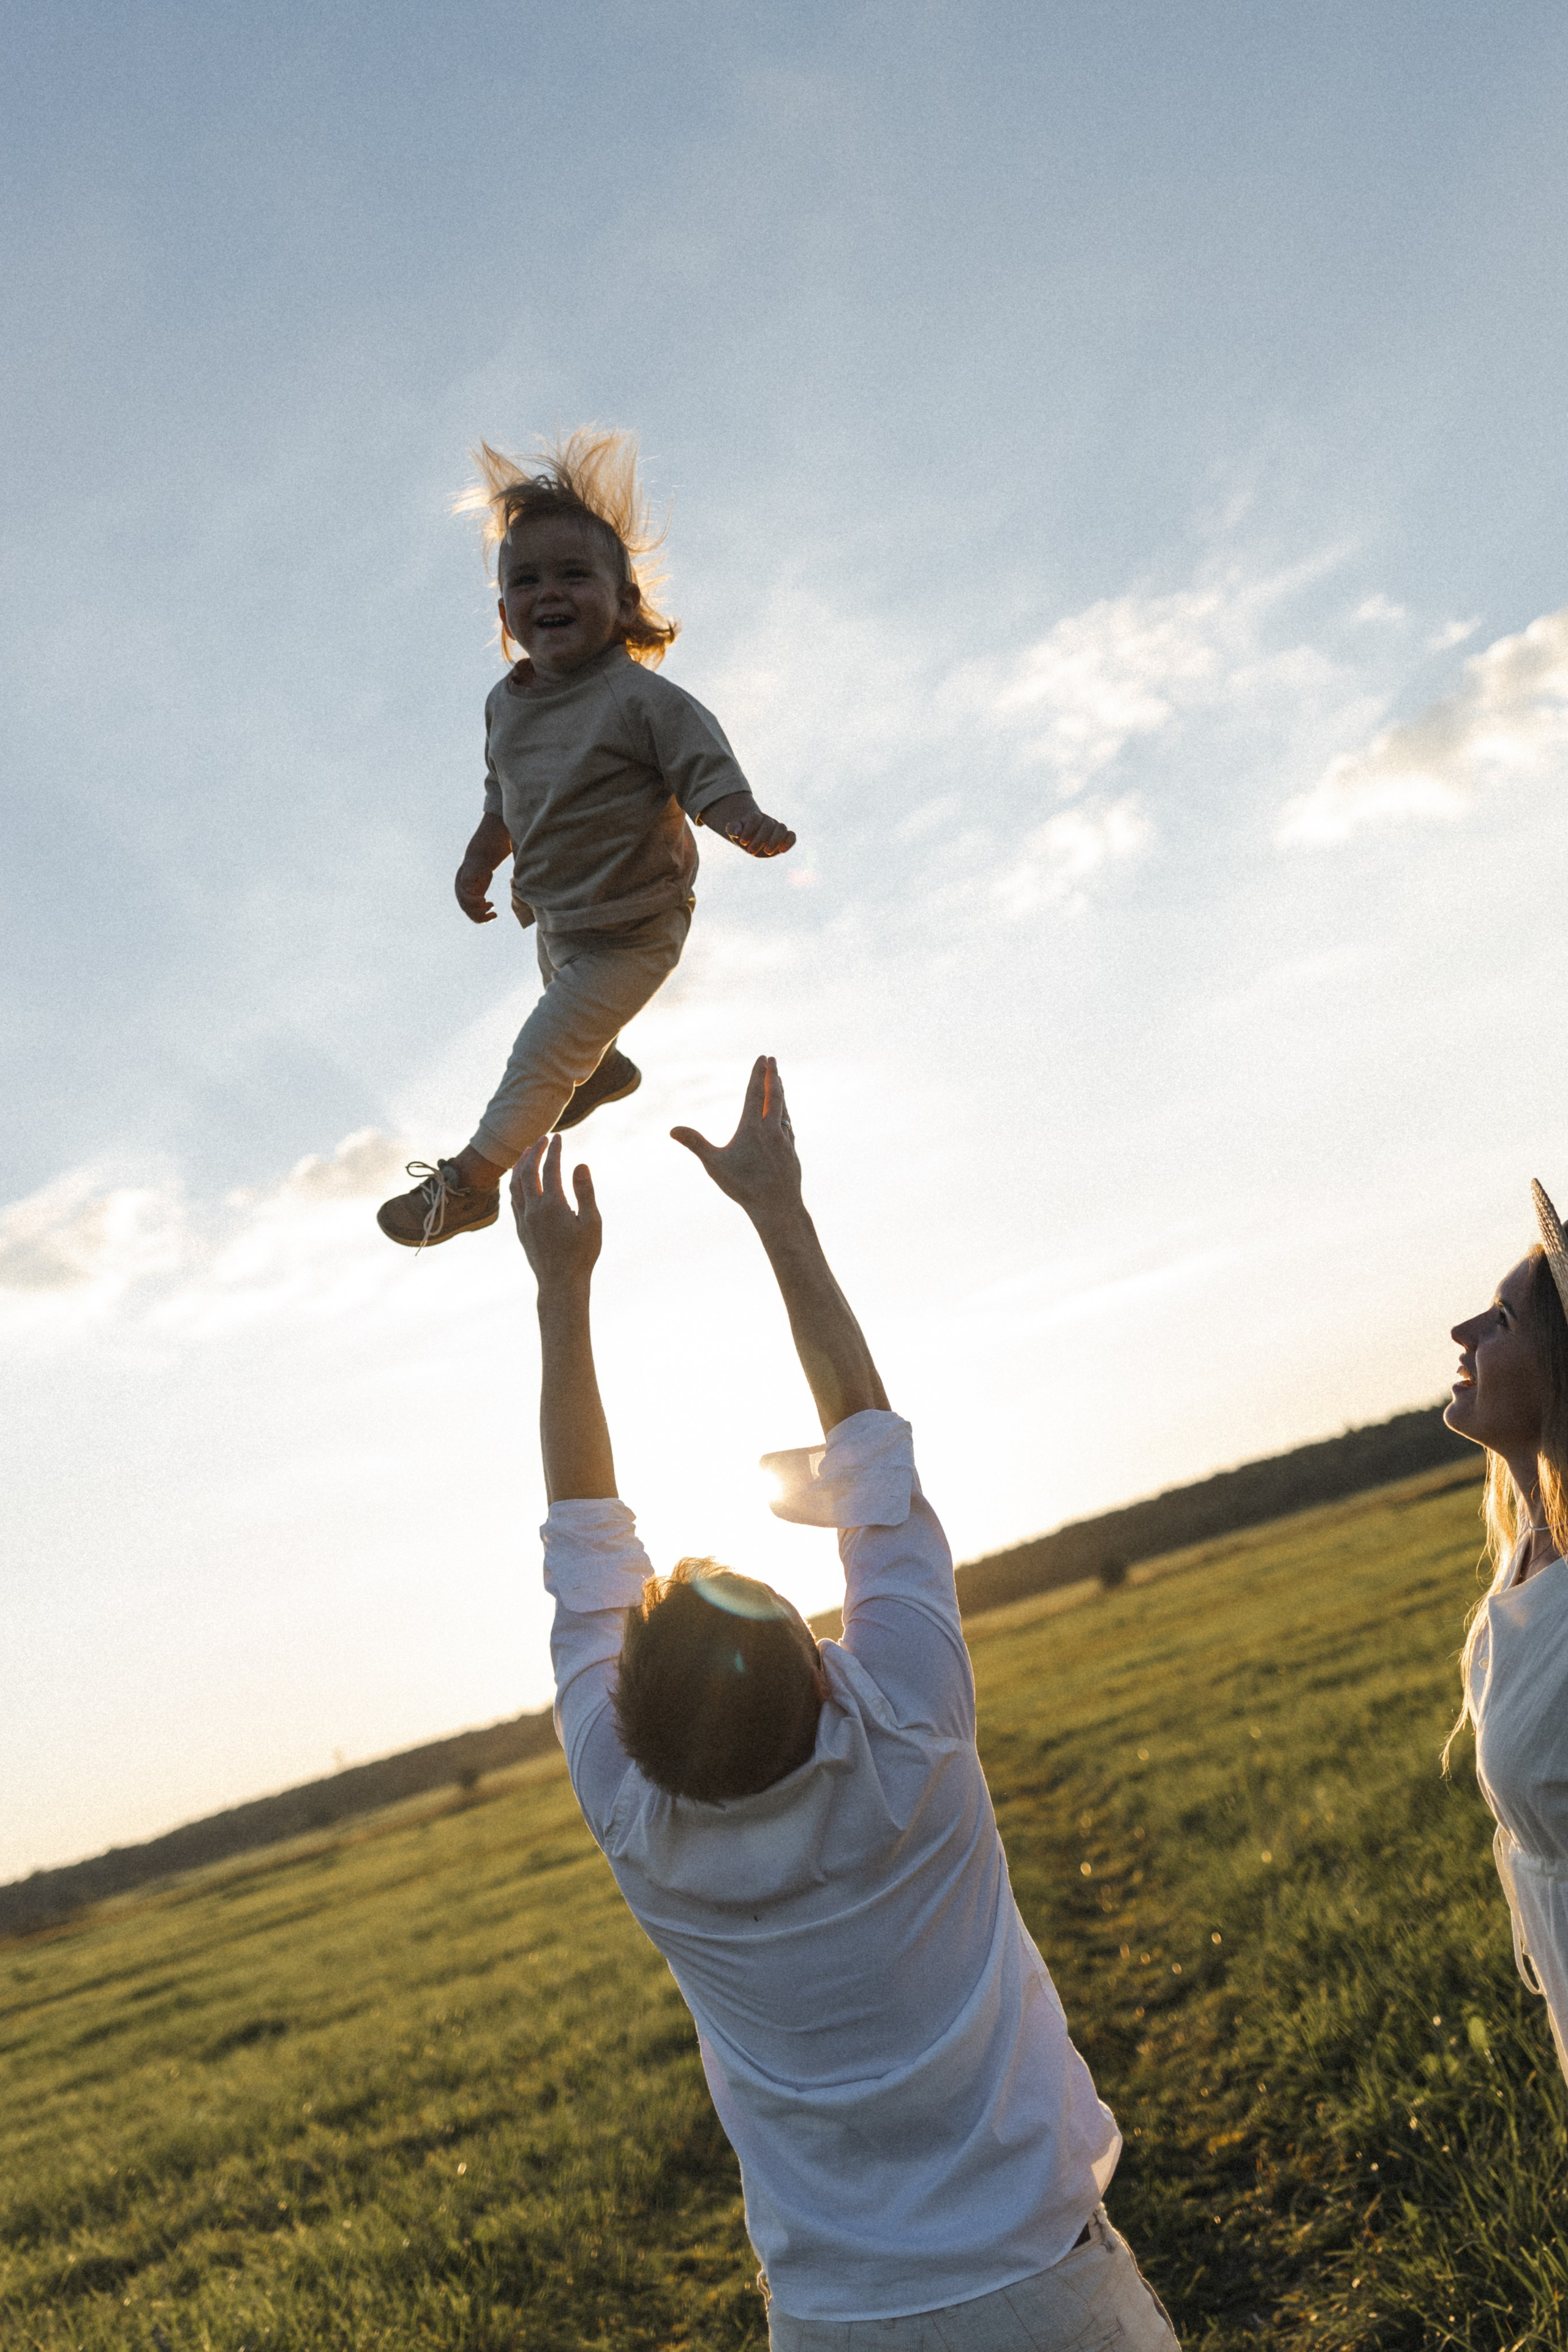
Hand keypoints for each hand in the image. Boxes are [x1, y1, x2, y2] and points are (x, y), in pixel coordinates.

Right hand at [455, 856, 497, 922]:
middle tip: (491, 903)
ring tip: (495, 913)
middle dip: (480, 910)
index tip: (484, 898)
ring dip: (484, 917)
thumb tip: (469, 890)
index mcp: (461, 888)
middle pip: (468, 910)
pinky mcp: (475, 905)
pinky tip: (494, 914)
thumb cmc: (477, 866)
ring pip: (473, 916)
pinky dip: (485, 918)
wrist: (478, 866)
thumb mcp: (474, 869)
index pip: (464, 899)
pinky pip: (478, 916)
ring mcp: (468, 902)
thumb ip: (470, 878)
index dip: (473, 901)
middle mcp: (462, 897)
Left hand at [511, 1136, 601, 1288]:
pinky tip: (521, 1179)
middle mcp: (533, 1209)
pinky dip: (515, 1182)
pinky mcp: (520, 1229)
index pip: (550, 1168)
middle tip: (543, 1138)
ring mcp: (524, 1219)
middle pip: (528, 1171)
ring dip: (520, 1165)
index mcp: (553, 1205)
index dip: (553, 1150)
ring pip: (515, 1184)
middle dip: (534, 1151)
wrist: (560, 1283)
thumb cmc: (581, 1254)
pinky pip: (513, 1199)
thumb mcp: (592, 1222)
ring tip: (527, 1152)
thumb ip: (585, 1191)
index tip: (558, 1137)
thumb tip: (580, 1164)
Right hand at [672, 1056, 802, 1224]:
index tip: (762, 1058)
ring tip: (779, 1082)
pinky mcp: (791, 1151)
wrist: (777, 1206)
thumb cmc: (743, 1186)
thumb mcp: (714, 1164)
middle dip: (773, 1075)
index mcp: (753, 1127)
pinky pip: (788, 1126)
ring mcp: (785, 1140)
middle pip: (774, 1095)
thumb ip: (695, 1143)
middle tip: (772, 1060)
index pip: (755, 1093)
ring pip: (784, 1110)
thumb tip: (672, 1130)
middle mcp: (772, 1129)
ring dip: (781, 1093)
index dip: (758, 1074)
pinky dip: (785, 1115)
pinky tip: (784, 1117)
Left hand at [702, 792, 795, 858]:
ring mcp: (777, 828)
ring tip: (767, 852)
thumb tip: (738, 832)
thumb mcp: (733, 830)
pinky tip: (782, 851)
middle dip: (759, 838)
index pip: (755, 818)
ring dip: (775, 840)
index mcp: (755, 817)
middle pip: (768, 824)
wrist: (751, 836)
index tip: (742, 842)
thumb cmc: (741, 833)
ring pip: (782, 828)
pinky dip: (789, 842)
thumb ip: (732, 828)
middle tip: (750, 852)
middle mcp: (768, 821)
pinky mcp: (784, 837)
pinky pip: (792, 836)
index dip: (749, 829)